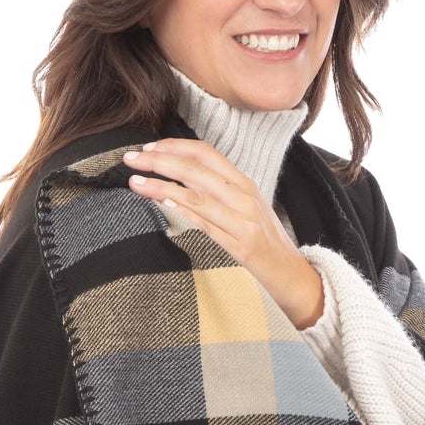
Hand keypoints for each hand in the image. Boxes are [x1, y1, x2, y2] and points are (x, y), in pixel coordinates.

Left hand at [123, 138, 324, 329]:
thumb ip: (218, 193)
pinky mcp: (241, 247)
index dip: (175, 147)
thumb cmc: (265, 245)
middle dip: (160, 161)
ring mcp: (243, 222)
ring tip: (135, 181)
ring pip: (197, 195)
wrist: (294, 277)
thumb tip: (178, 180)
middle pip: (197, 170)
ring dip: (162, 186)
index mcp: (245, 185)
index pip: (206, 154)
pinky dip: (183, 211)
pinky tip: (161, 204)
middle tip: (130, 159)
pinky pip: (206, 225)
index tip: (148, 147)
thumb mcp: (245, 211)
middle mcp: (245, 198)